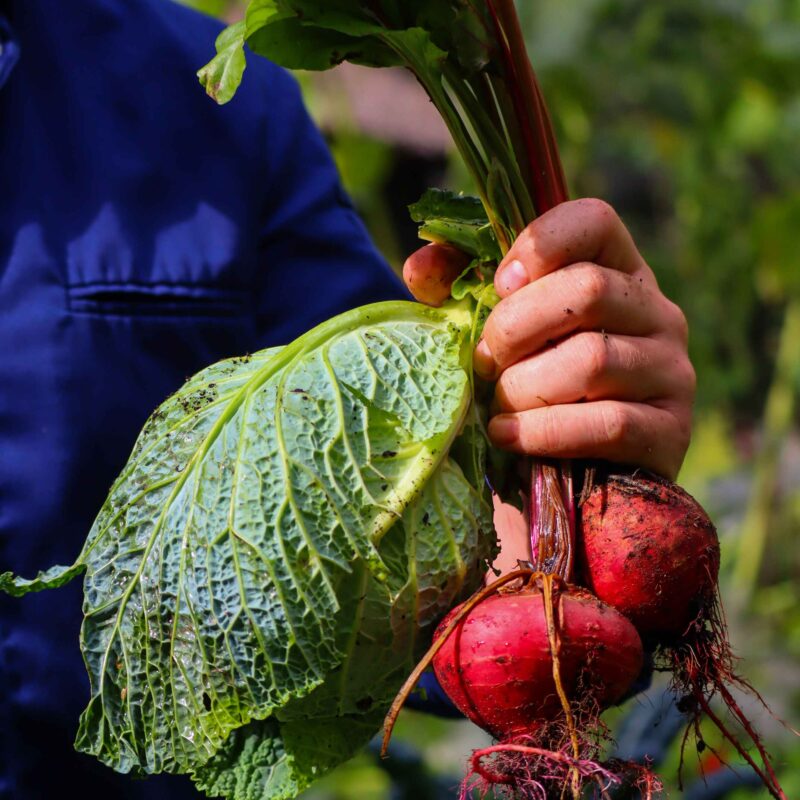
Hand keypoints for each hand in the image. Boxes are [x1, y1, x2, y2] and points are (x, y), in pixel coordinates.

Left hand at [403, 198, 694, 480]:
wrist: (564, 478)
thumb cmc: (526, 389)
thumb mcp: (493, 334)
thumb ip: (458, 291)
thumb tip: (419, 268)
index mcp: (616, 273)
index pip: (594, 221)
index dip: (540, 243)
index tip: (498, 286)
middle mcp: (657, 313)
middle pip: (588, 290)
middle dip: (515, 328)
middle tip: (483, 363)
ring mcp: (671, 372)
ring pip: (592, 360)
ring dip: (524, 387)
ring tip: (496, 406)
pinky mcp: (670, 431)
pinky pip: (606, 423)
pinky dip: (542, 431)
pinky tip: (507, 437)